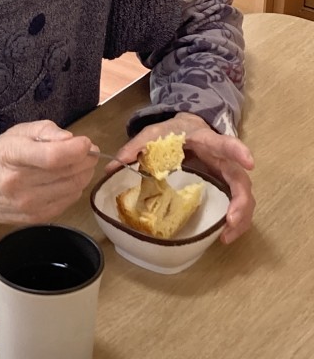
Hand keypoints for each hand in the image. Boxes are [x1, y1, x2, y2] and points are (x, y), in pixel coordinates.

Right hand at [0, 120, 99, 237]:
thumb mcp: (16, 133)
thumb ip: (45, 130)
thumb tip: (70, 139)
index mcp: (11, 155)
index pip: (51, 157)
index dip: (76, 150)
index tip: (86, 143)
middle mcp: (19, 183)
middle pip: (67, 172)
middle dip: (86, 159)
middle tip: (87, 151)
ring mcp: (28, 204)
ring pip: (73, 188)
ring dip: (84, 173)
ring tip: (80, 163)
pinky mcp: (37, 217)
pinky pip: (69, 201)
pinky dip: (75, 188)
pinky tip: (68, 179)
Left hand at [112, 113, 254, 243]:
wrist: (188, 127)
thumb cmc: (174, 130)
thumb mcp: (153, 133)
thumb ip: (135, 147)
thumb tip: (113, 166)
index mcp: (205, 140)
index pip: (223, 144)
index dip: (237, 151)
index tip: (249, 162)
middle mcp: (222, 159)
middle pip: (240, 179)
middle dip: (241, 201)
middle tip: (232, 220)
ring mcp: (225, 174)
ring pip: (244, 196)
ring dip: (240, 217)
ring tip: (227, 236)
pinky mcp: (224, 187)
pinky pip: (236, 205)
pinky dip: (234, 221)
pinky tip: (224, 235)